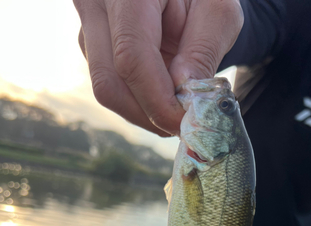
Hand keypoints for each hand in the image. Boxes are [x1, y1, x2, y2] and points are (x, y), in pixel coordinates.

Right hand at [73, 0, 243, 135]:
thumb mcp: (218, 11)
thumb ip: (203, 53)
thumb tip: (184, 100)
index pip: (131, 58)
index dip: (158, 101)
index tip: (185, 123)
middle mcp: (96, 4)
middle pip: (110, 83)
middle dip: (149, 115)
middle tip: (182, 125)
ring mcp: (89, 27)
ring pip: (108, 90)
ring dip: (145, 111)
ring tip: (177, 106)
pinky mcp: (93, 46)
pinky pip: (113, 86)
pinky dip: (140, 100)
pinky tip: (164, 91)